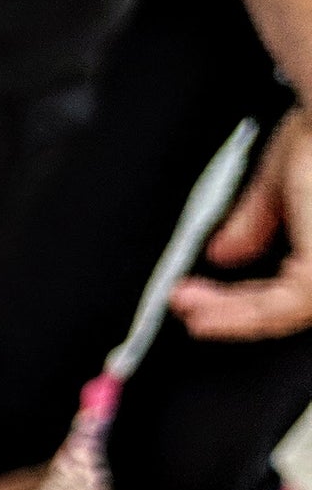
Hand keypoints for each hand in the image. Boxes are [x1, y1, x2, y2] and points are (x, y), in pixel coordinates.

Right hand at [171, 106, 311, 341]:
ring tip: (188, 310)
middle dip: (236, 307)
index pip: (301, 278)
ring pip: (283, 309)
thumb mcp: (286, 174)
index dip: (252, 291)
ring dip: (229, 315)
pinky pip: (280, 308)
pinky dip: (236, 315)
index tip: (208, 292)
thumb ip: (258, 216)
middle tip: (190, 306)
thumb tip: (227, 250)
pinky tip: (203, 315)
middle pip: (290, 301)